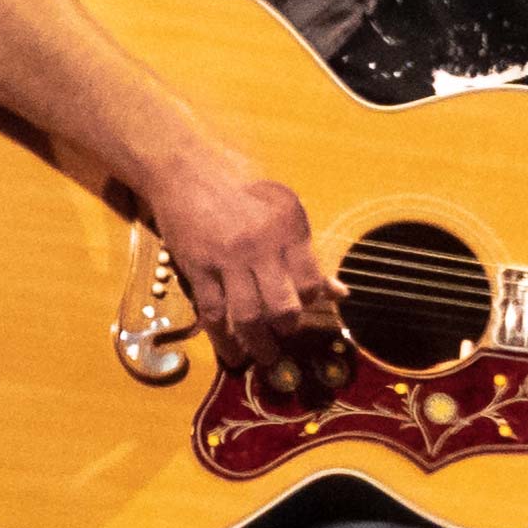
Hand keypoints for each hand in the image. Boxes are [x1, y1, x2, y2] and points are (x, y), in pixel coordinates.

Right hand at [145, 156, 346, 367]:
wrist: (187, 172)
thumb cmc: (243, 191)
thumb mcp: (284, 212)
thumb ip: (309, 255)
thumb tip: (340, 293)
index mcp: (288, 229)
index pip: (310, 283)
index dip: (309, 302)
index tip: (303, 308)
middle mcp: (260, 246)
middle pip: (281, 305)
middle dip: (287, 329)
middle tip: (285, 335)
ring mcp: (226, 259)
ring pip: (248, 316)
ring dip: (258, 343)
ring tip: (264, 355)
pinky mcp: (197, 268)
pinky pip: (213, 313)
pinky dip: (224, 339)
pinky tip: (232, 353)